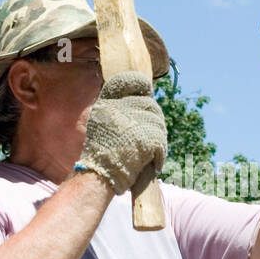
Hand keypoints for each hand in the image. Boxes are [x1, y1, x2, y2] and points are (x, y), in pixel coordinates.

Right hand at [75, 71, 167, 194]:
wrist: (98, 176)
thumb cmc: (99, 156)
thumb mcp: (100, 125)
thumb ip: (116, 112)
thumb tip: (140, 100)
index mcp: (107, 103)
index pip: (127, 82)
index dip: (139, 84)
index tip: (146, 89)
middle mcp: (120, 108)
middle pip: (149, 105)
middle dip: (153, 119)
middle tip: (151, 134)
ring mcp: (134, 122)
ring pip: (158, 123)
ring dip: (158, 138)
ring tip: (150, 152)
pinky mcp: (146, 137)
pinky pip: (161, 141)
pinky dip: (160, 154)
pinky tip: (154, 163)